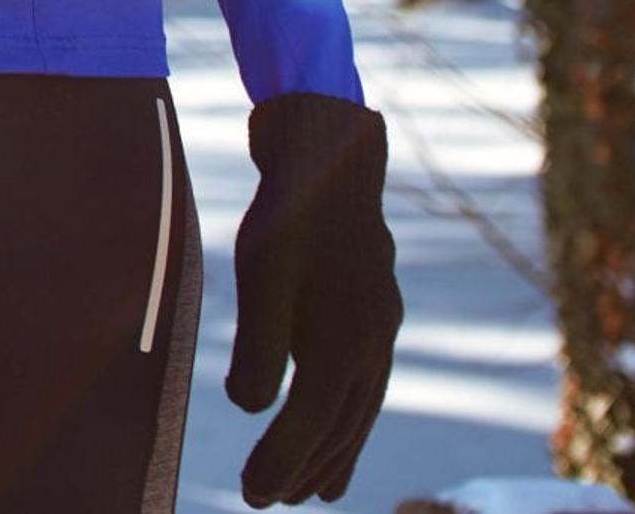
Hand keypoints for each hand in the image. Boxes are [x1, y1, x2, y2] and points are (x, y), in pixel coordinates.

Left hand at [225, 92, 400, 504]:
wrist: (332, 156)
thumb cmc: (290, 213)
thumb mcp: (263, 275)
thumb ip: (262, 347)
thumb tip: (254, 408)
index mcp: (346, 342)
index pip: (308, 423)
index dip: (279, 462)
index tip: (252, 497)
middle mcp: (373, 345)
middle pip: (339, 427)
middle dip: (303, 468)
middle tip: (269, 502)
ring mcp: (381, 330)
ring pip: (359, 410)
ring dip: (334, 451)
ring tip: (317, 492)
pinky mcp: (375, 315)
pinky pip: (366, 385)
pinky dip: (349, 417)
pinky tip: (336, 426)